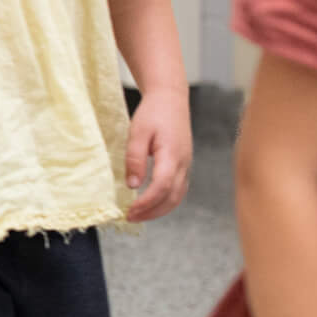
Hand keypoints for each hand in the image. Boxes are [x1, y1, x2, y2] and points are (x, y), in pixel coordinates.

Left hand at [124, 86, 192, 221]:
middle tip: (131, 217)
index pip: (162, 187)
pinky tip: (151, 203)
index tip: (130, 210)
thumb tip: (132, 185)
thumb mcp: (138, 131)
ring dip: (159, 210)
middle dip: (152, 212)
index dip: (146, 202)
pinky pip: (178, 190)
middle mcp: (183, 163)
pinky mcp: (184, 165)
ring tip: (138, 215)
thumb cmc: (153, 112)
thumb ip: (135, 158)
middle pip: (172, 198)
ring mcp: (186, 165)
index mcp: (172, 154)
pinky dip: (165, 201)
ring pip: (177, 197)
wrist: (170, 99)